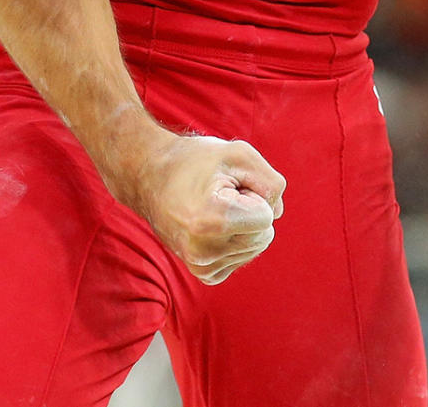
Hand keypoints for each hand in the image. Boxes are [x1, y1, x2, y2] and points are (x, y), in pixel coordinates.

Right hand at [136, 133, 285, 284]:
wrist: (151, 177)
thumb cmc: (197, 161)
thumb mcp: (239, 154)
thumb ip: (271, 183)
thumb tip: (277, 214)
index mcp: (213, 221)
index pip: (267, 218)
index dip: (253, 194)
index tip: (226, 185)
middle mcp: (205, 252)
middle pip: (265, 235)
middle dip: (251, 211)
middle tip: (220, 195)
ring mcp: (202, 267)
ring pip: (255, 247)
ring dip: (243, 224)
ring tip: (214, 207)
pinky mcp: (205, 274)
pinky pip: (243, 257)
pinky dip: (236, 239)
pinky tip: (213, 224)